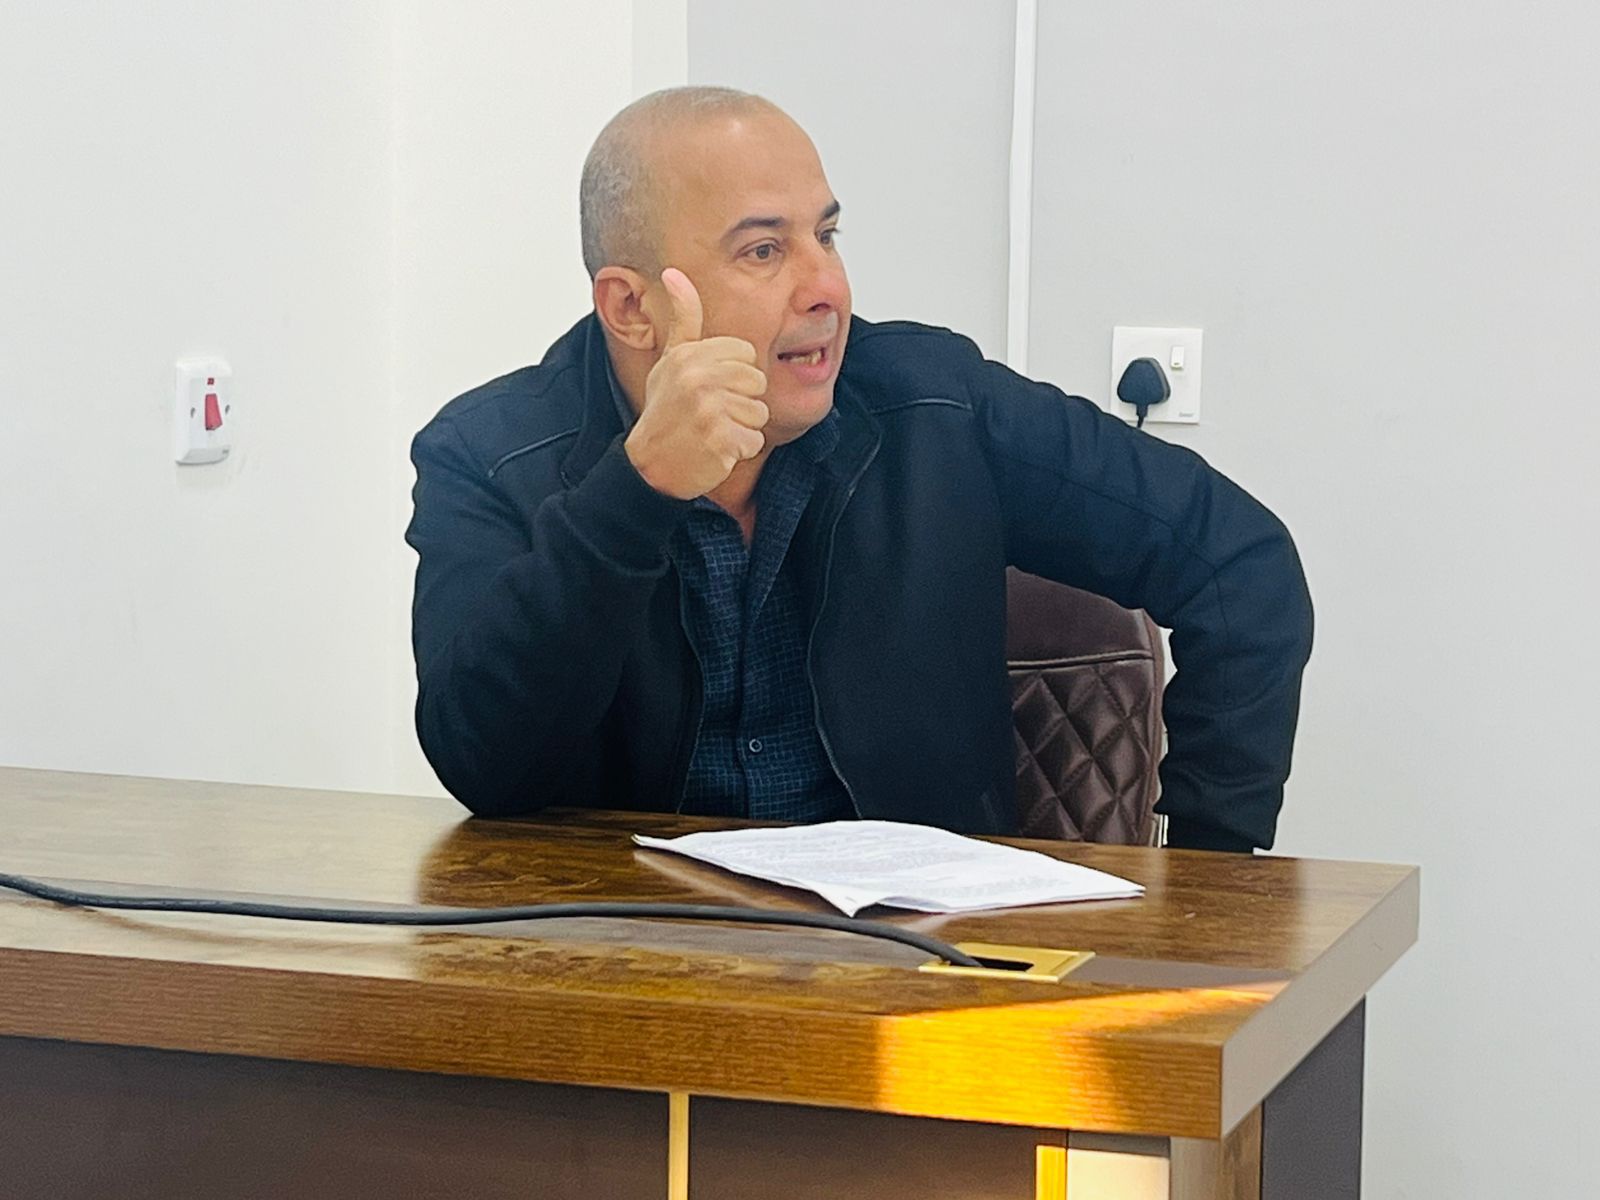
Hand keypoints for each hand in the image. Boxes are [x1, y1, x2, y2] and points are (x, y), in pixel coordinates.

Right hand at [624, 268, 768, 498]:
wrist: (649, 464)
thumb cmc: (665, 410)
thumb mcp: (670, 359)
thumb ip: (683, 318)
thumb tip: (674, 272)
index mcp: (689, 355)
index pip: (746, 355)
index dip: (734, 376)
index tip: (709, 389)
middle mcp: (698, 378)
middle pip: (757, 383)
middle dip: (741, 401)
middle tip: (711, 413)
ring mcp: (709, 410)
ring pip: (759, 413)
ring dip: (741, 428)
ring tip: (711, 431)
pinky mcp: (720, 440)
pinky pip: (754, 441)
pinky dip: (738, 451)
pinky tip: (714, 450)